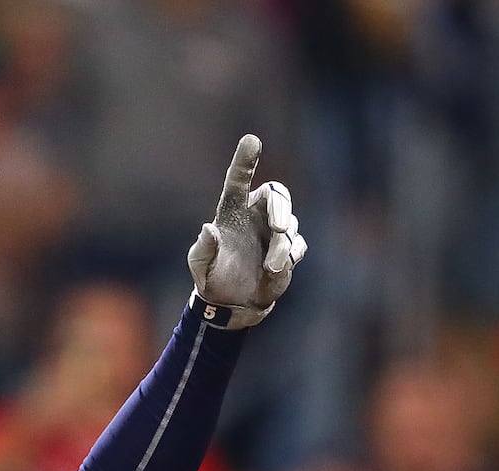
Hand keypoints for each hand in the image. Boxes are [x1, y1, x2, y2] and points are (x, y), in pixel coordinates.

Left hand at [187, 135, 306, 328]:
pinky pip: (298, 246)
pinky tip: (275, 270)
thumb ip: (203, 248)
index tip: (252, 141)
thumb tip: (207, 229)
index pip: (238, 180)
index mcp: (233, 211)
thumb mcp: (200, 265)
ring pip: (290, 225)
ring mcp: (275, 231)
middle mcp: (256, 215)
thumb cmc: (212, 276)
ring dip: (281, 246)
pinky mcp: (289, 250)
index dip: (245, 160)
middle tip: (280, 227)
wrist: (232, 302)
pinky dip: (289, 258)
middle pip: (277, 195)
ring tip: (269, 267)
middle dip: (281, 208)